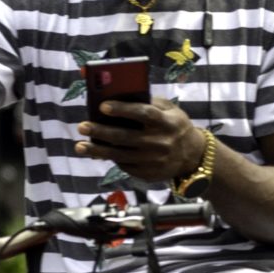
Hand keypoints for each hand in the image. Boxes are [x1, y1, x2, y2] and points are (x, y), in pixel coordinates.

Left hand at [78, 100, 206, 186]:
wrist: (193, 156)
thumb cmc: (175, 126)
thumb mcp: (170, 110)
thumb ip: (150, 103)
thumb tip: (119, 98)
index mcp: (166, 122)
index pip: (143, 114)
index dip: (123, 110)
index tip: (102, 106)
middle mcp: (160, 142)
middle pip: (126, 137)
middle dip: (101, 132)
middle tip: (82, 126)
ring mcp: (154, 161)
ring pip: (120, 155)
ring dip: (98, 150)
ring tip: (80, 145)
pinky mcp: (149, 174)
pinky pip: (125, 166)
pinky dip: (111, 159)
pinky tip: (98, 153)